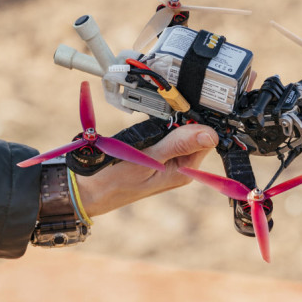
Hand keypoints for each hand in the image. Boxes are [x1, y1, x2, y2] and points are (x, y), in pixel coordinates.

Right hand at [74, 124, 217, 216]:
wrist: (90, 189)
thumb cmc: (116, 181)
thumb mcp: (149, 159)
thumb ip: (178, 144)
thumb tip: (211, 135)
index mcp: (184, 170)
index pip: (206, 138)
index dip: (195, 121)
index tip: (179, 112)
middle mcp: (180, 167)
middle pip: (193, 133)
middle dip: (179, 121)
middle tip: (159, 120)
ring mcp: (168, 162)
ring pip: (177, 133)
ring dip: (165, 124)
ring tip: (149, 127)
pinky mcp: (156, 156)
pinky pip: (163, 136)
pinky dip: (156, 129)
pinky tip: (145, 130)